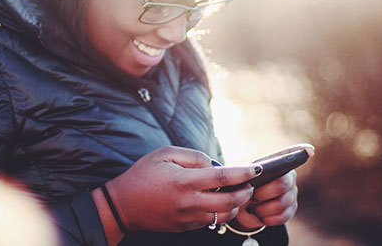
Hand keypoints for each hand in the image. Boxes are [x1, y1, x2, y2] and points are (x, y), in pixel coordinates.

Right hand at [103, 146, 262, 232]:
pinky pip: (211, 221)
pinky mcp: (186, 227)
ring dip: (235, 204)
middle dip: (246, 192)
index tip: (257, 169)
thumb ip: (193, 156)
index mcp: (184, 181)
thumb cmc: (144, 174)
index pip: (223, 177)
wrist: (124, 205)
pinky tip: (217, 200)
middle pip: (230, 201)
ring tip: (235, 192)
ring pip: (225, 215)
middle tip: (249, 183)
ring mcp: (188, 217)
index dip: (243, 173)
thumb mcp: (164, 154)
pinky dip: (220, 211)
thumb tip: (214, 165)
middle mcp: (189, 202)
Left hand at [232, 144, 312, 229]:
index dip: (301, 151)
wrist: (240, 207)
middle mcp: (288, 176)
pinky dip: (267, 218)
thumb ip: (249, 173)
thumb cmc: (240, 187)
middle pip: (282, 183)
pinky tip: (260, 215)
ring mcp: (292, 193)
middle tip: (251, 195)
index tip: (309, 150)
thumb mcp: (240, 178)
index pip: (289, 155)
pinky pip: (282, 216)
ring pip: (282, 203)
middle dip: (263, 193)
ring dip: (263, 208)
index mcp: (275, 163)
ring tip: (253, 207)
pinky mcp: (291, 209)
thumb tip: (258, 170)